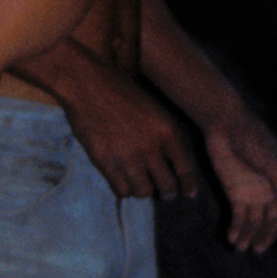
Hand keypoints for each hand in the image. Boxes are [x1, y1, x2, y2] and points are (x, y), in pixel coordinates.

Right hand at [64, 57, 201, 202]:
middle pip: (167, 186)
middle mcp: (151, 147)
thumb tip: (173, 162)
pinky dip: (124, 189)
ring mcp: (128, 157)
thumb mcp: (154, 108)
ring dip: (144, 189)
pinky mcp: (106, 163)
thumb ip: (165, 135)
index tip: (189, 194)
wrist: (87, 83)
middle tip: (165, 192)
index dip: (188, 185)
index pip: (185, 169)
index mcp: (168, 130)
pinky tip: (124, 180)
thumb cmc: (122, 90)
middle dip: (168, 192)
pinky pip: (122, 190)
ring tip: (141, 183)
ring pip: (144, 192)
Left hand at [206, 106, 276, 254]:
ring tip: (241, 247)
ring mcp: (255, 192)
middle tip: (257, 250)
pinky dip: (236, 228)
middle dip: (266, 236)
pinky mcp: (236, 193)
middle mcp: (274, 190)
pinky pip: (239, 216)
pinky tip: (232, 238)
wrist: (225, 125)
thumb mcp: (272, 165)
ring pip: (255, 221)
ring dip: (250, 235)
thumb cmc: (254, 140)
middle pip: (273, 220)